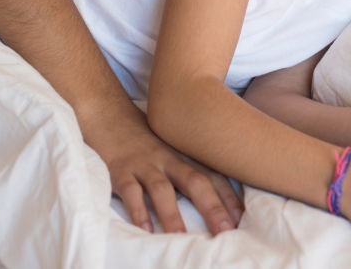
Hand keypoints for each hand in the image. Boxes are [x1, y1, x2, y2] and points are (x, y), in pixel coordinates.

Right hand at [83, 111, 242, 234]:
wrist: (108, 112)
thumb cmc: (142, 137)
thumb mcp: (170, 148)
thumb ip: (188, 168)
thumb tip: (213, 197)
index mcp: (183, 156)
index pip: (212, 175)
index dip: (229, 196)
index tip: (242, 218)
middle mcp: (167, 159)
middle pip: (196, 182)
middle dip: (212, 207)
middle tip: (226, 231)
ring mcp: (144, 164)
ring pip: (162, 190)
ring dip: (173, 214)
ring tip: (183, 238)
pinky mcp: (120, 170)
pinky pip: (130, 191)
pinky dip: (138, 210)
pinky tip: (145, 229)